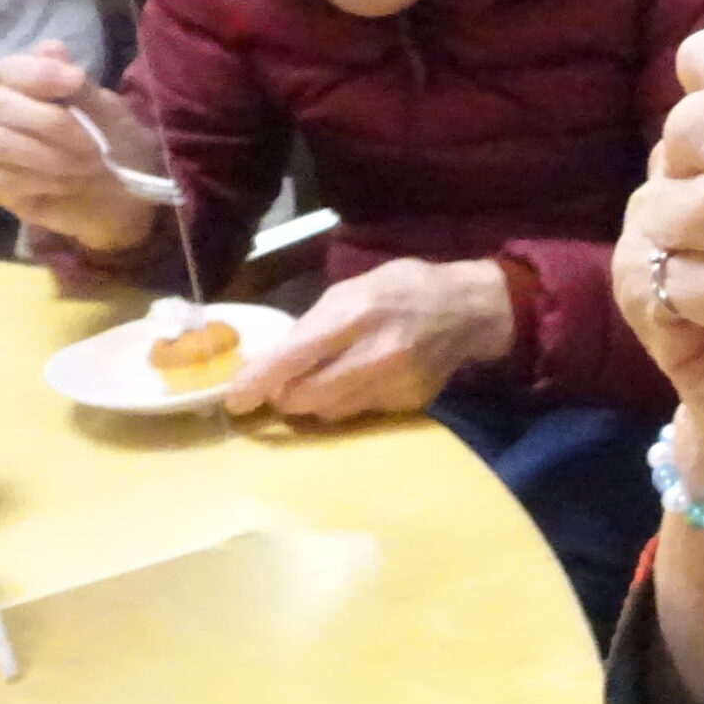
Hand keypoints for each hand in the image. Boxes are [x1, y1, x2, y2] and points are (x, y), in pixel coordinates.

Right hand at [0, 39, 156, 251]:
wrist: (131, 198)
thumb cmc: (119, 148)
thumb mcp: (110, 113)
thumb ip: (78, 86)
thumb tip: (51, 47)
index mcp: (31, 90)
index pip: (8, 69)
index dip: (37, 73)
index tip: (74, 81)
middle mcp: (6, 117)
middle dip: (47, 120)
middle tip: (90, 140)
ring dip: (50, 154)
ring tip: (88, 164)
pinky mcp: (2, 188)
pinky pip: (5, 178)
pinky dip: (45, 180)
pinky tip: (71, 184)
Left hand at [225, 257, 513, 419]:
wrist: (469, 310)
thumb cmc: (402, 289)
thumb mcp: (351, 289)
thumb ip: (312, 325)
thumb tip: (269, 361)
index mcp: (355, 316)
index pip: (292, 359)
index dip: (257, 383)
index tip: (234, 399)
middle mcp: (375, 355)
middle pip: (305, 398)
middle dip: (284, 396)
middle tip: (280, 386)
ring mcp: (395, 384)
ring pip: (330, 413)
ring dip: (314, 403)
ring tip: (321, 381)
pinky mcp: (409, 403)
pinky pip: (360, 413)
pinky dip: (348, 402)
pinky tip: (360, 380)